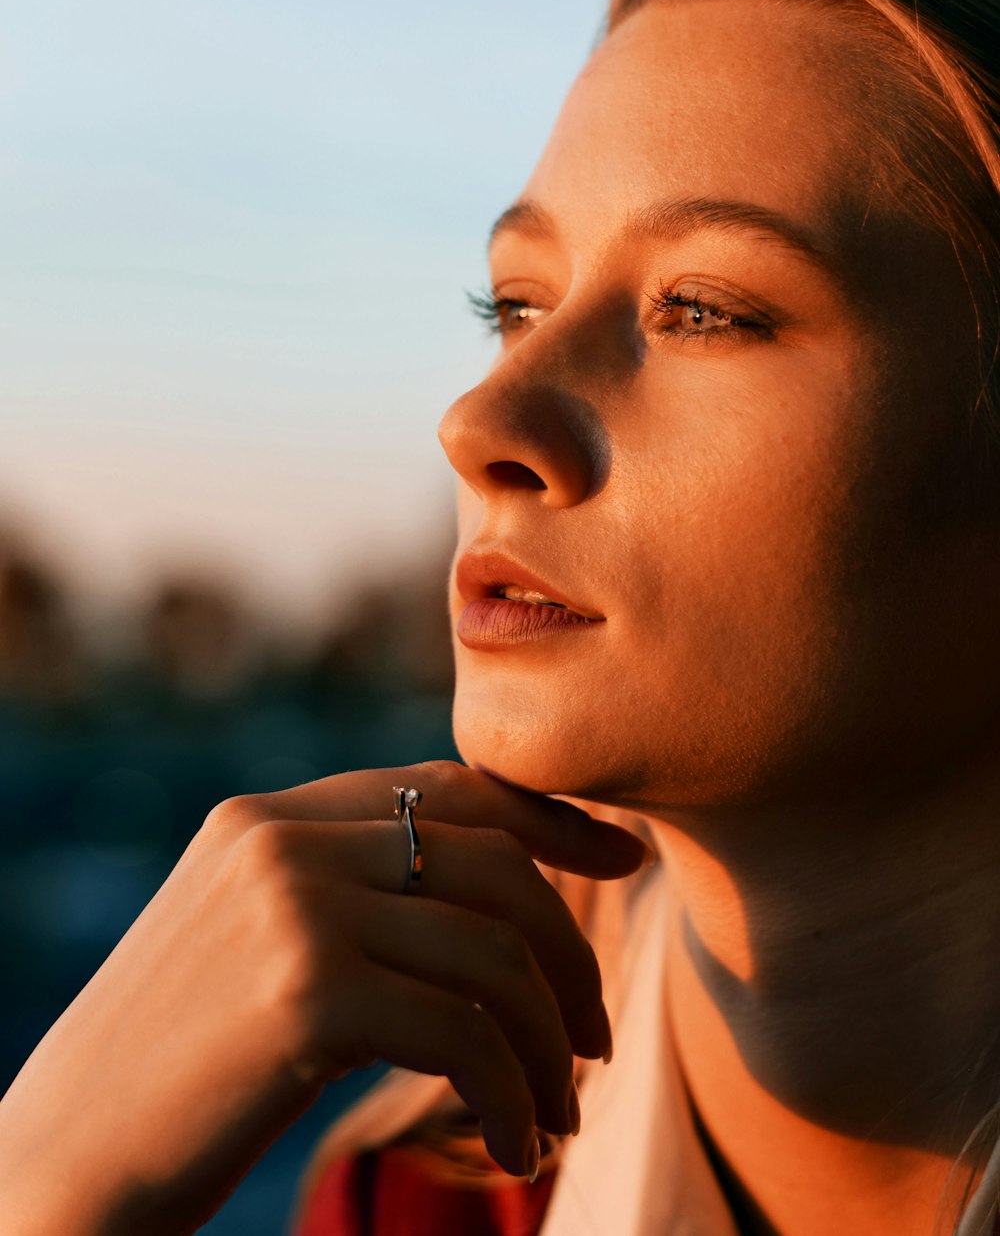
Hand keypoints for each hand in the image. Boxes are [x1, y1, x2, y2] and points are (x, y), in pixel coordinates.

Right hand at [0, 760, 647, 1235]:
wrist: (60, 1165)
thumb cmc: (171, 1074)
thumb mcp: (254, 948)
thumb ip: (348, 893)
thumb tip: (490, 900)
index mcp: (268, 818)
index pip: (446, 787)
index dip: (550, 819)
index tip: (621, 859)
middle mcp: (281, 840)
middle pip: (491, 861)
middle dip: (566, 949)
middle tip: (590, 1037)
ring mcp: (290, 907)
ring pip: (492, 948)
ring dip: (548, 1042)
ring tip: (557, 1109)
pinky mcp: (304, 992)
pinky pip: (466, 1031)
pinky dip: (513, 1095)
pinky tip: (517, 1146)